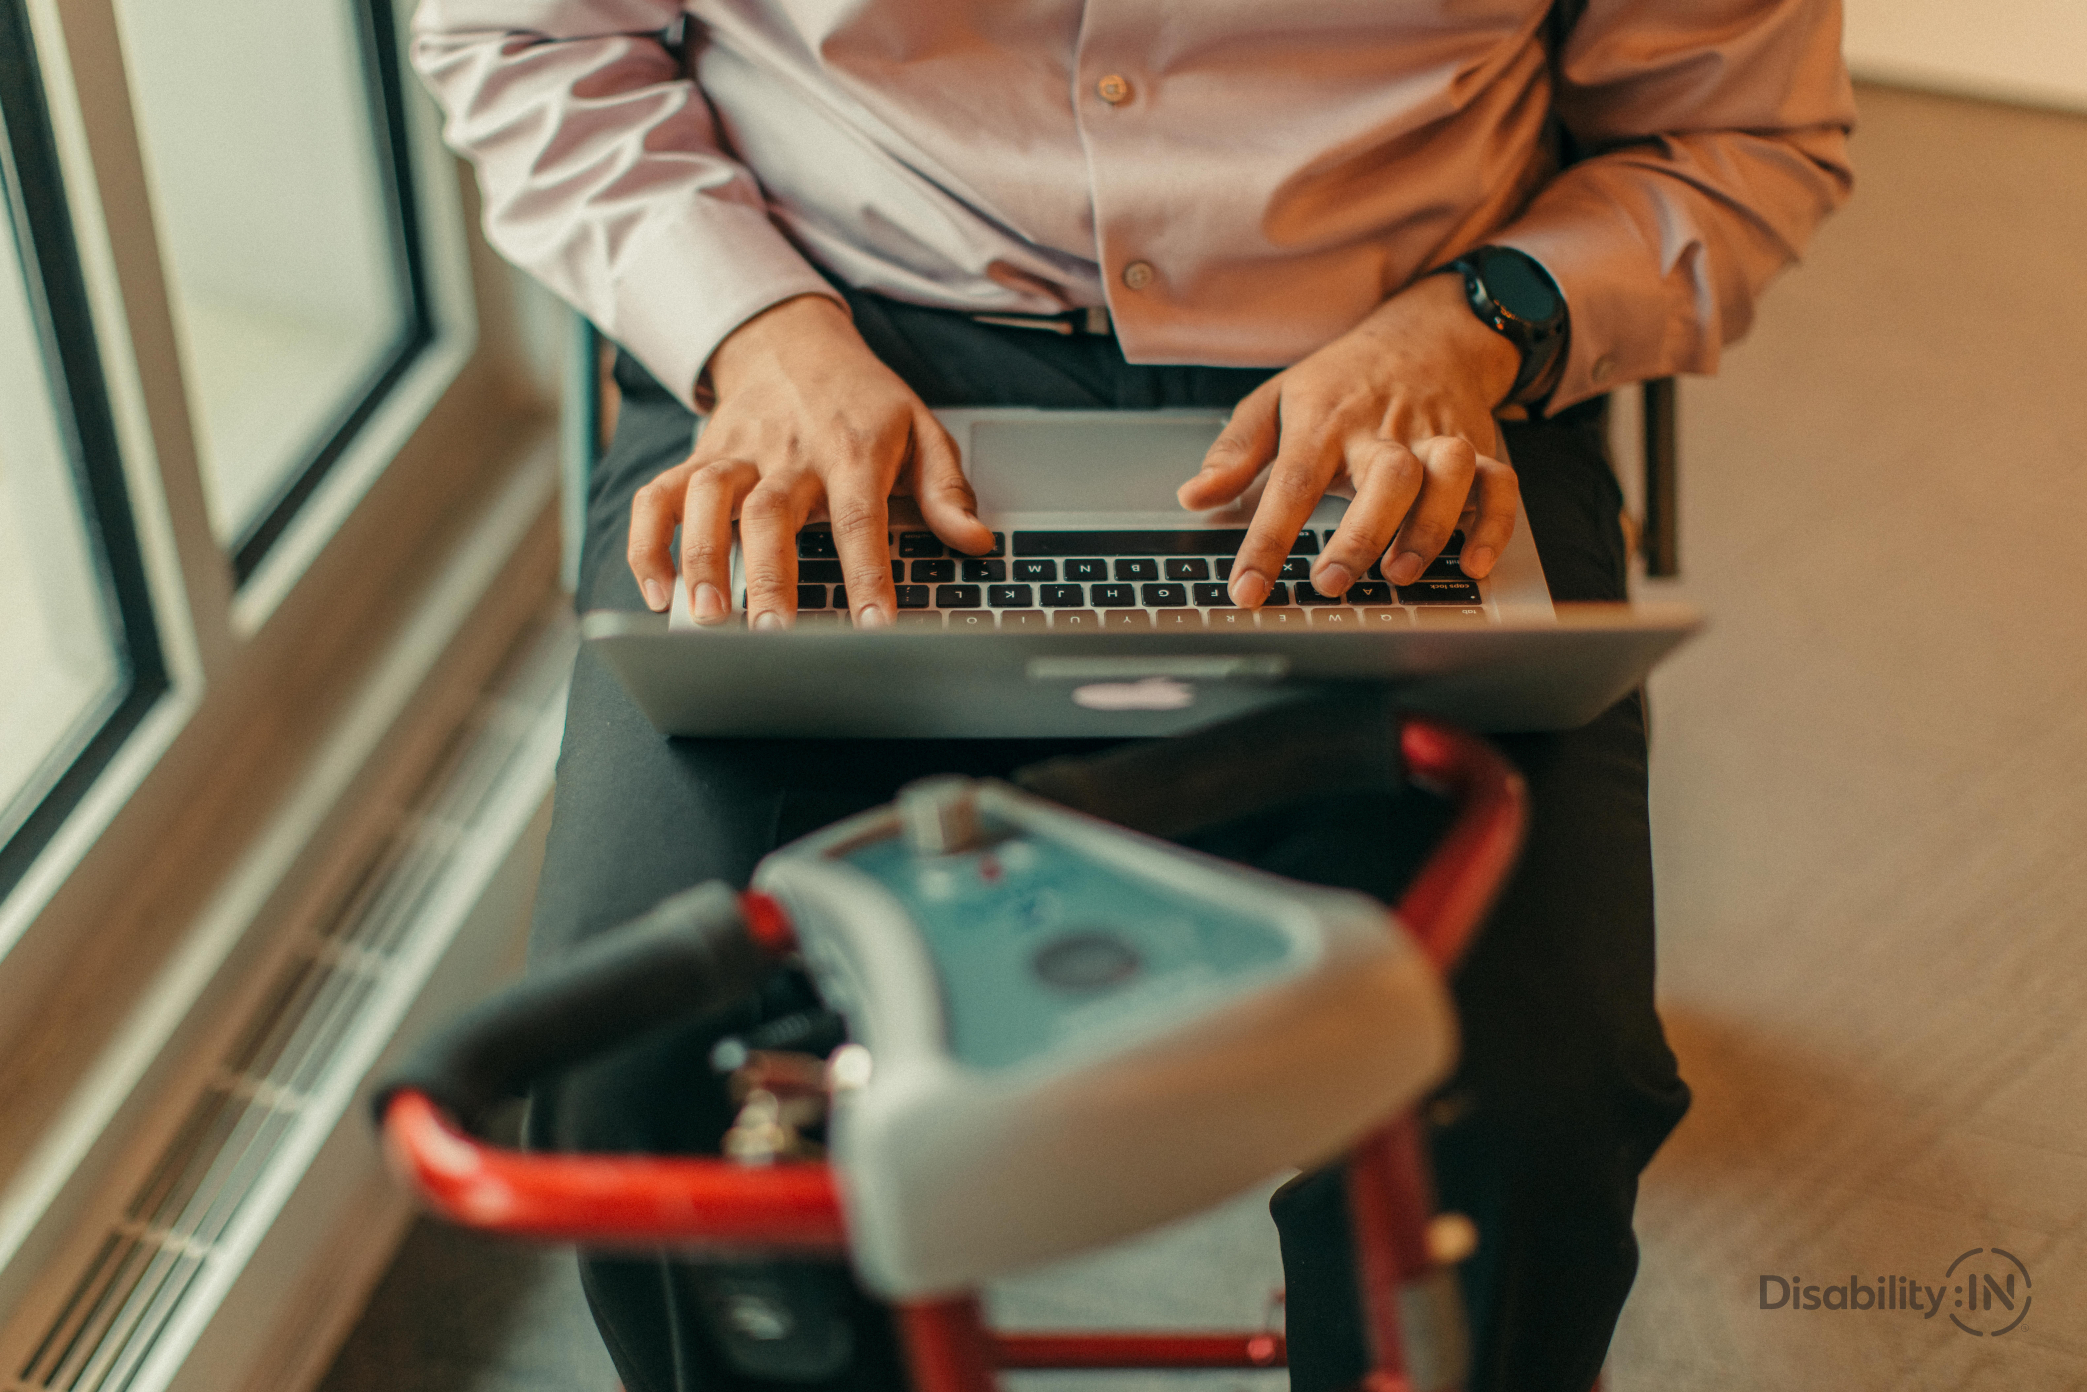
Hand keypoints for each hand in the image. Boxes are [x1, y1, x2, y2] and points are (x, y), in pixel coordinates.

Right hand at [627, 295, 992, 627]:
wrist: (791, 340)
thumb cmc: (861, 399)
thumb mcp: (921, 428)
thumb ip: (945, 488)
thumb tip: (977, 541)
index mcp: (852, 449)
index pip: (861, 518)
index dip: (867, 575)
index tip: (872, 628)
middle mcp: (789, 452)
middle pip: (772, 512)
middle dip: (769, 577)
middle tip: (768, 635)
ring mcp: (738, 454)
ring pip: (708, 499)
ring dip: (701, 558)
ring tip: (704, 618)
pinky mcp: (699, 458)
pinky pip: (660, 496)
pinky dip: (649, 542)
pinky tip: (657, 591)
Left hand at [1177, 272, 1524, 606]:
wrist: (1428, 330)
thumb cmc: (1342, 380)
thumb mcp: (1276, 400)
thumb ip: (1235, 452)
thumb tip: (1194, 496)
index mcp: (1324, 421)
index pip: (1290, 484)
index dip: (1266, 541)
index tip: (1246, 590)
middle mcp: (1383, 430)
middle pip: (1384, 477)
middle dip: (1361, 534)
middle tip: (1332, 582)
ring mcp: (1435, 437)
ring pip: (1447, 476)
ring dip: (1429, 529)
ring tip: (1401, 573)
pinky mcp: (1479, 448)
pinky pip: (1499, 485)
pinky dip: (1494, 525)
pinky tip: (1475, 564)